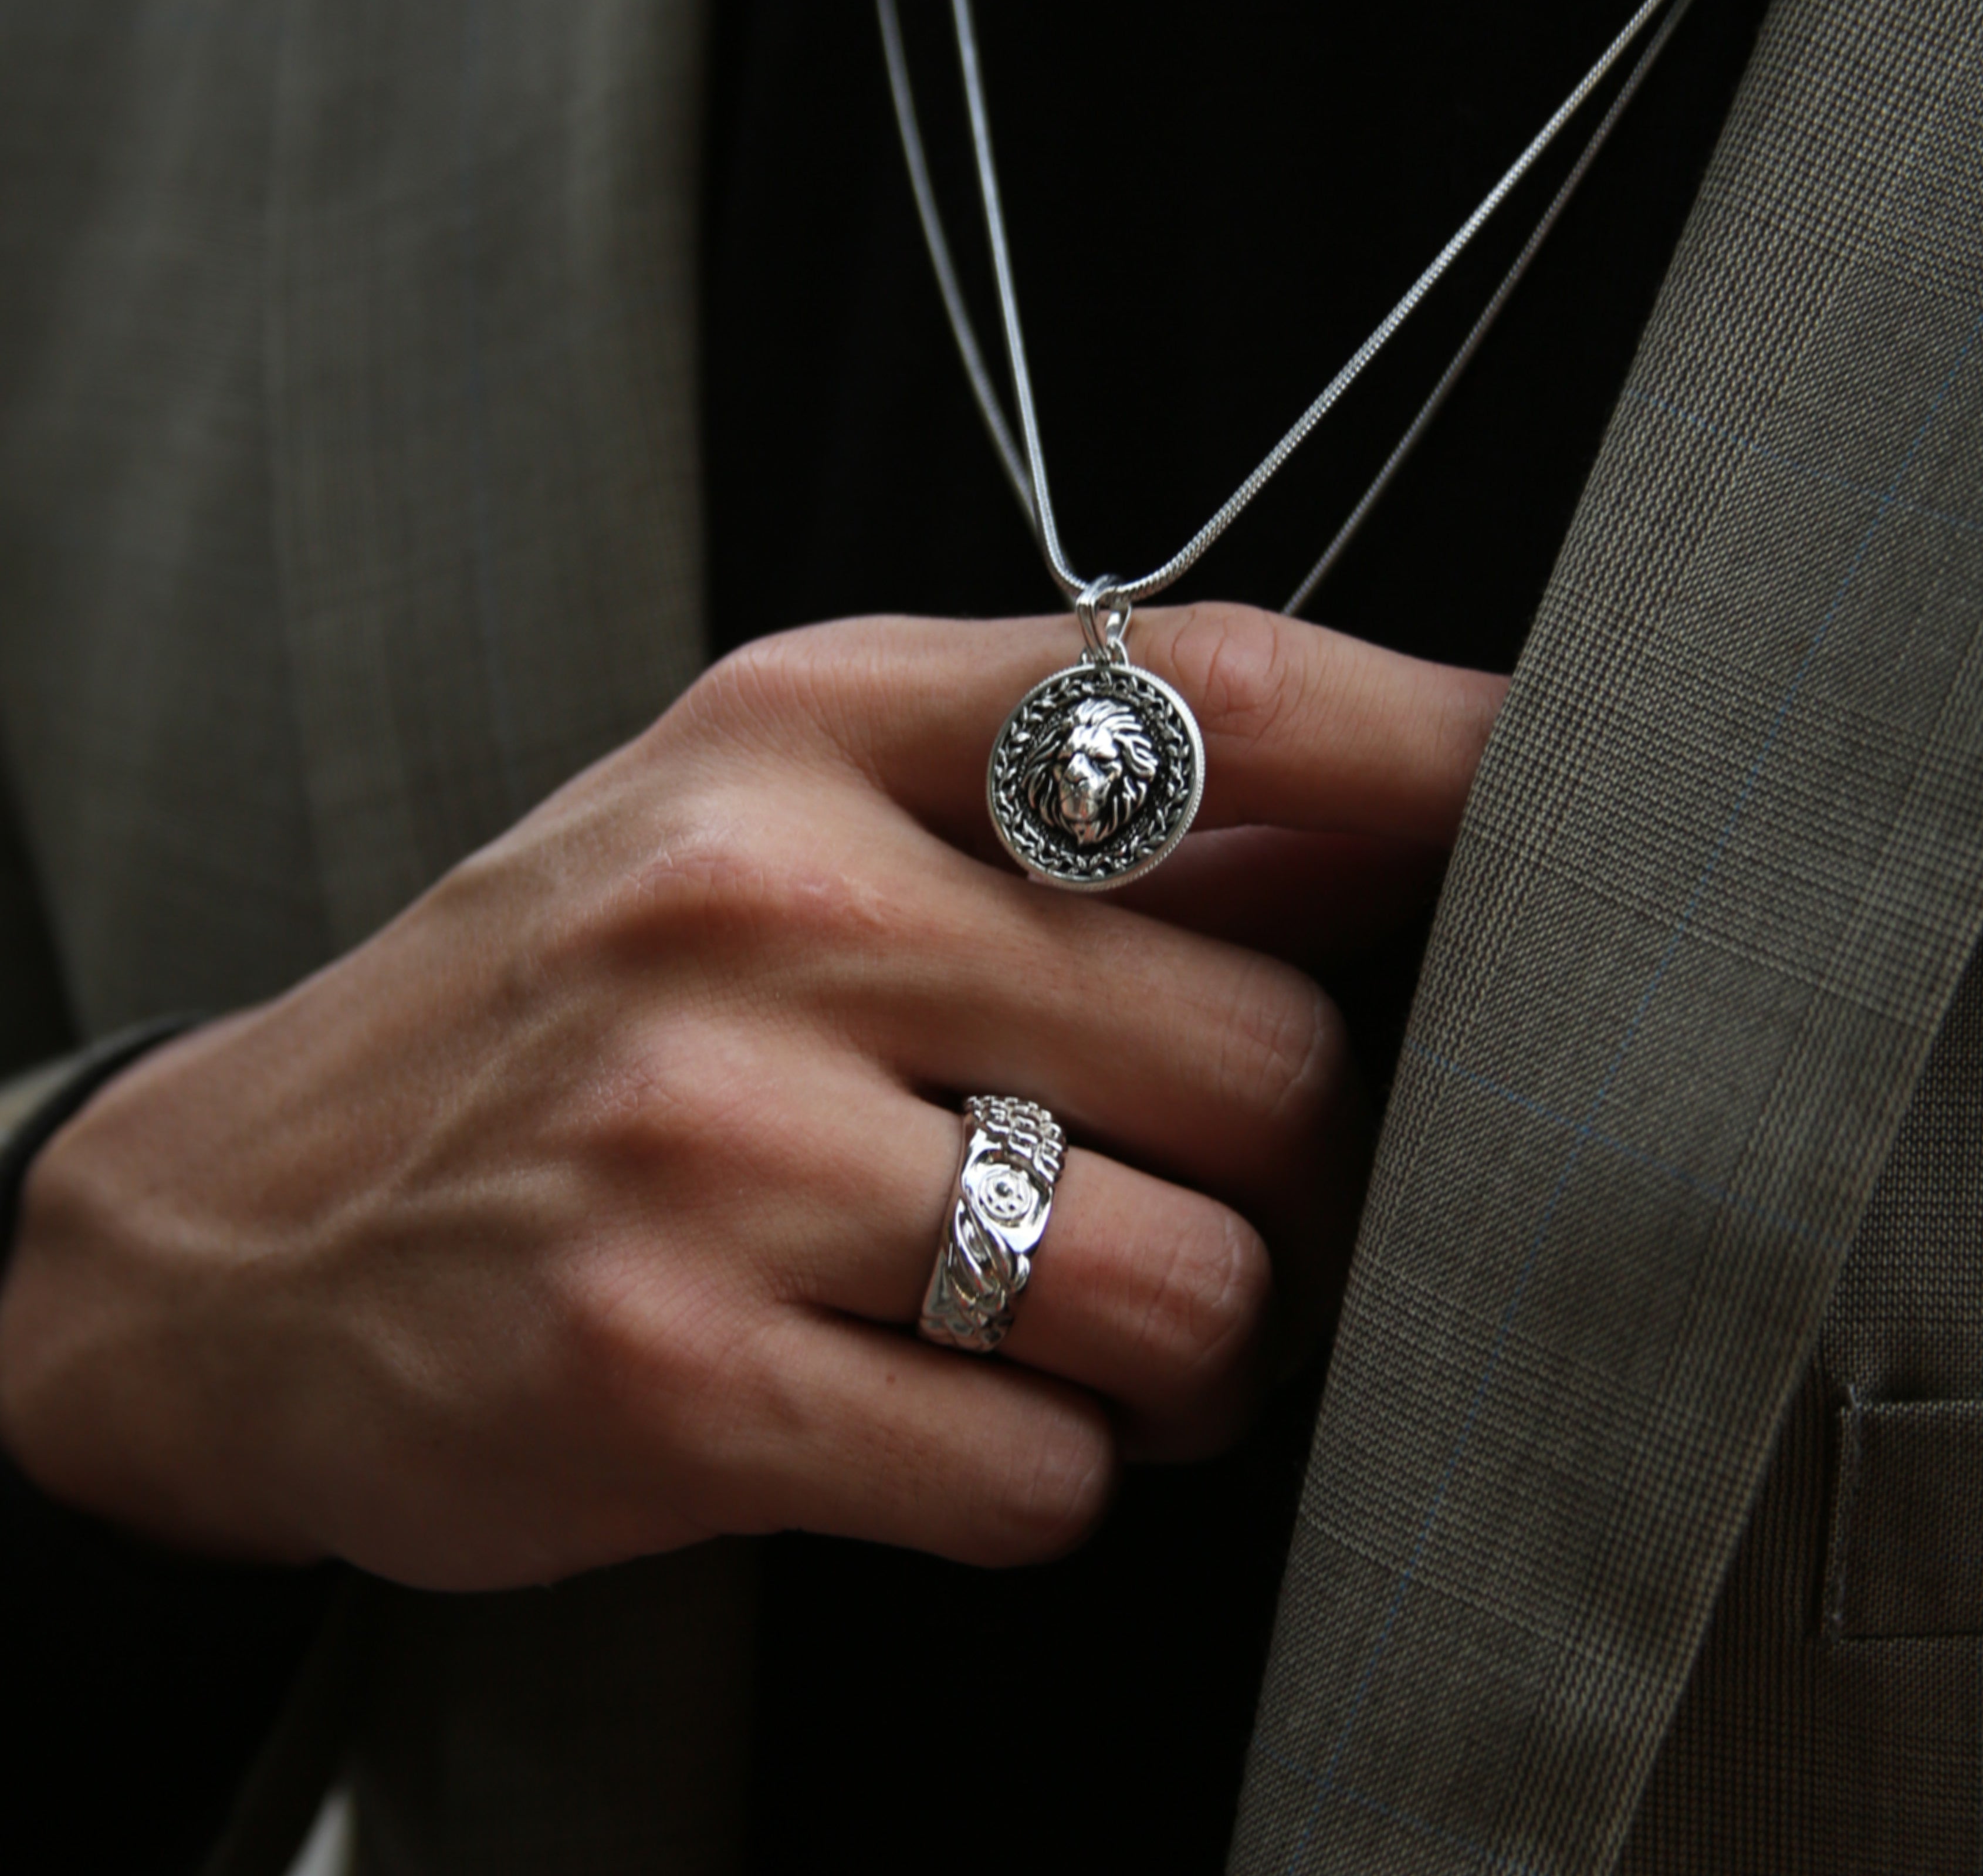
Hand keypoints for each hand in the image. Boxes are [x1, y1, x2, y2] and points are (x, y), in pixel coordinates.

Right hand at [0, 606, 1501, 1587]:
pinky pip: (1032, 1468)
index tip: (1561, 807)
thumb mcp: (767, 816)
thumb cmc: (570, 1005)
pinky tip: (924, 1413)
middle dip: (1299, 1174)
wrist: (236, 1230)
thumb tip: (1380, 823)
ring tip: (1073, 1328)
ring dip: (1187, 1349)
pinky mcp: (663, 1371)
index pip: (1204, 694)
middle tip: (1213, 1203)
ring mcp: (705, 1138)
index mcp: (807, 732)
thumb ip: (1057, 810)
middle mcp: (765, 904)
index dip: (1434, 752)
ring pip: (1182, 1281)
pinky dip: (1038, 1474)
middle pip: (1268, 1051)